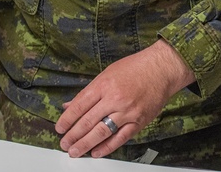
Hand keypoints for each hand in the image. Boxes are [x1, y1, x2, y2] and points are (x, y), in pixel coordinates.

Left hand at [55, 40, 195, 158]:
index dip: (67, 119)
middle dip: (73, 135)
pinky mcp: (138, 121)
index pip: (79, 105)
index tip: (59, 128)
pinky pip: (119, 138)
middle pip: (87, 121)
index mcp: (104, 85)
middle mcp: (114, 99)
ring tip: (74, 151)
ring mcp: (127, 112)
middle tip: (64, 143)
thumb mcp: (107, 73)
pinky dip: (106, 147)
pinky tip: (96, 152)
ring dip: (85, 144)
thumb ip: (89, 91)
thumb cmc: (135, 68)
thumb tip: (71, 105)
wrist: (161, 69)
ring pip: (101, 132)